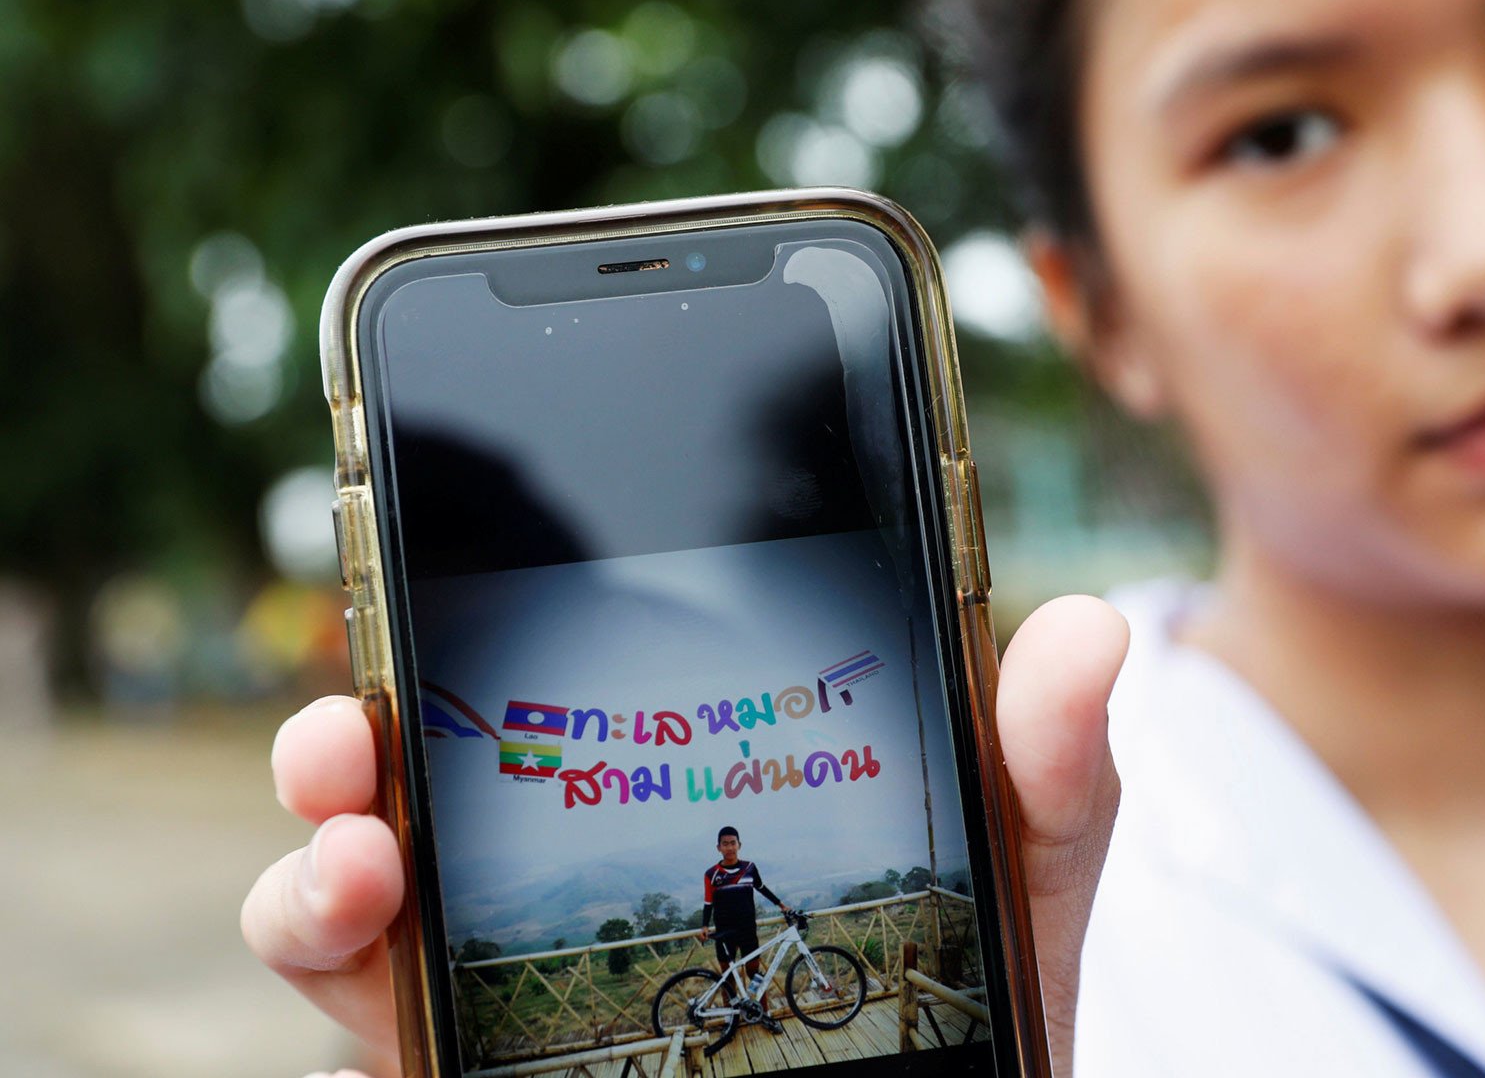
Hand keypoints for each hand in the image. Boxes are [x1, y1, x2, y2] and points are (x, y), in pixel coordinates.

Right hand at [246, 597, 1125, 1077]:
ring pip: (364, 905)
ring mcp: (520, 973)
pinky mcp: (482, 1065)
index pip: (567, 677)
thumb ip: (1041, 761)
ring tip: (356, 853)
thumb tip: (1090, 628)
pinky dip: (346, 982)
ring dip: (316, 868)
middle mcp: (575, 861)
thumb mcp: (1014, 867)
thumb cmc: (968, 996)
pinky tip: (373, 947)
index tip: (469, 538)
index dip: (491, 603)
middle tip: (352, 720)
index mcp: (675, 781)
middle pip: (428, 777)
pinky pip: (379, 1028)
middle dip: (356, 734)